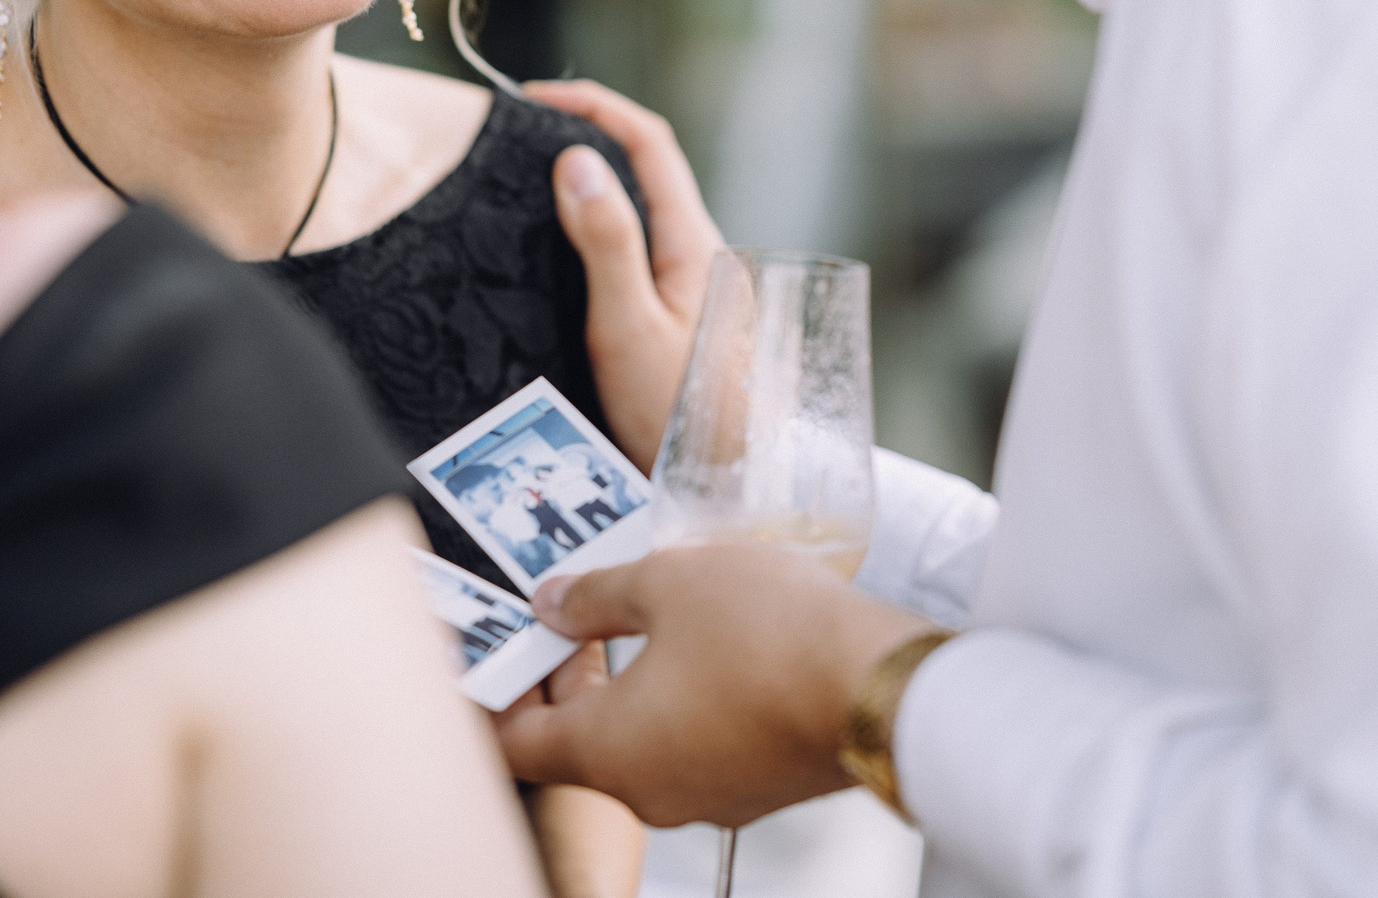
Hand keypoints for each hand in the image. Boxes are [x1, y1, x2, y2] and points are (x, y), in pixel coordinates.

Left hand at [492, 547, 936, 828]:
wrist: (883, 685)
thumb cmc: (773, 636)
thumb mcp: (663, 582)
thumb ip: (593, 595)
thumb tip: (553, 603)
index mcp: (607, 751)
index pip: (513, 743)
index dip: (494, 694)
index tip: (496, 654)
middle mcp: (650, 791)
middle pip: (574, 744)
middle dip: (563, 678)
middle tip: (569, 616)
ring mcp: (707, 796)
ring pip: (639, 745)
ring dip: (626, 687)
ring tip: (641, 616)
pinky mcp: (755, 786)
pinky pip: (693, 748)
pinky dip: (679, 703)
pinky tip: (702, 645)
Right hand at [529, 79, 722, 470]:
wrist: (725, 497)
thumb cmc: (679, 419)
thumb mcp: (629, 326)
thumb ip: (605, 243)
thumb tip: (575, 158)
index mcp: (696, 244)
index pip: (648, 142)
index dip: (594, 105)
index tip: (531, 99)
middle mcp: (703, 257)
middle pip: (646, 171)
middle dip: (587, 139)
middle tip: (516, 140)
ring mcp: (695, 292)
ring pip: (642, 216)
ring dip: (590, 190)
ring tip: (524, 192)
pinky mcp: (680, 324)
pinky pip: (637, 257)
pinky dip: (596, 236)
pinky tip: (557, 261)